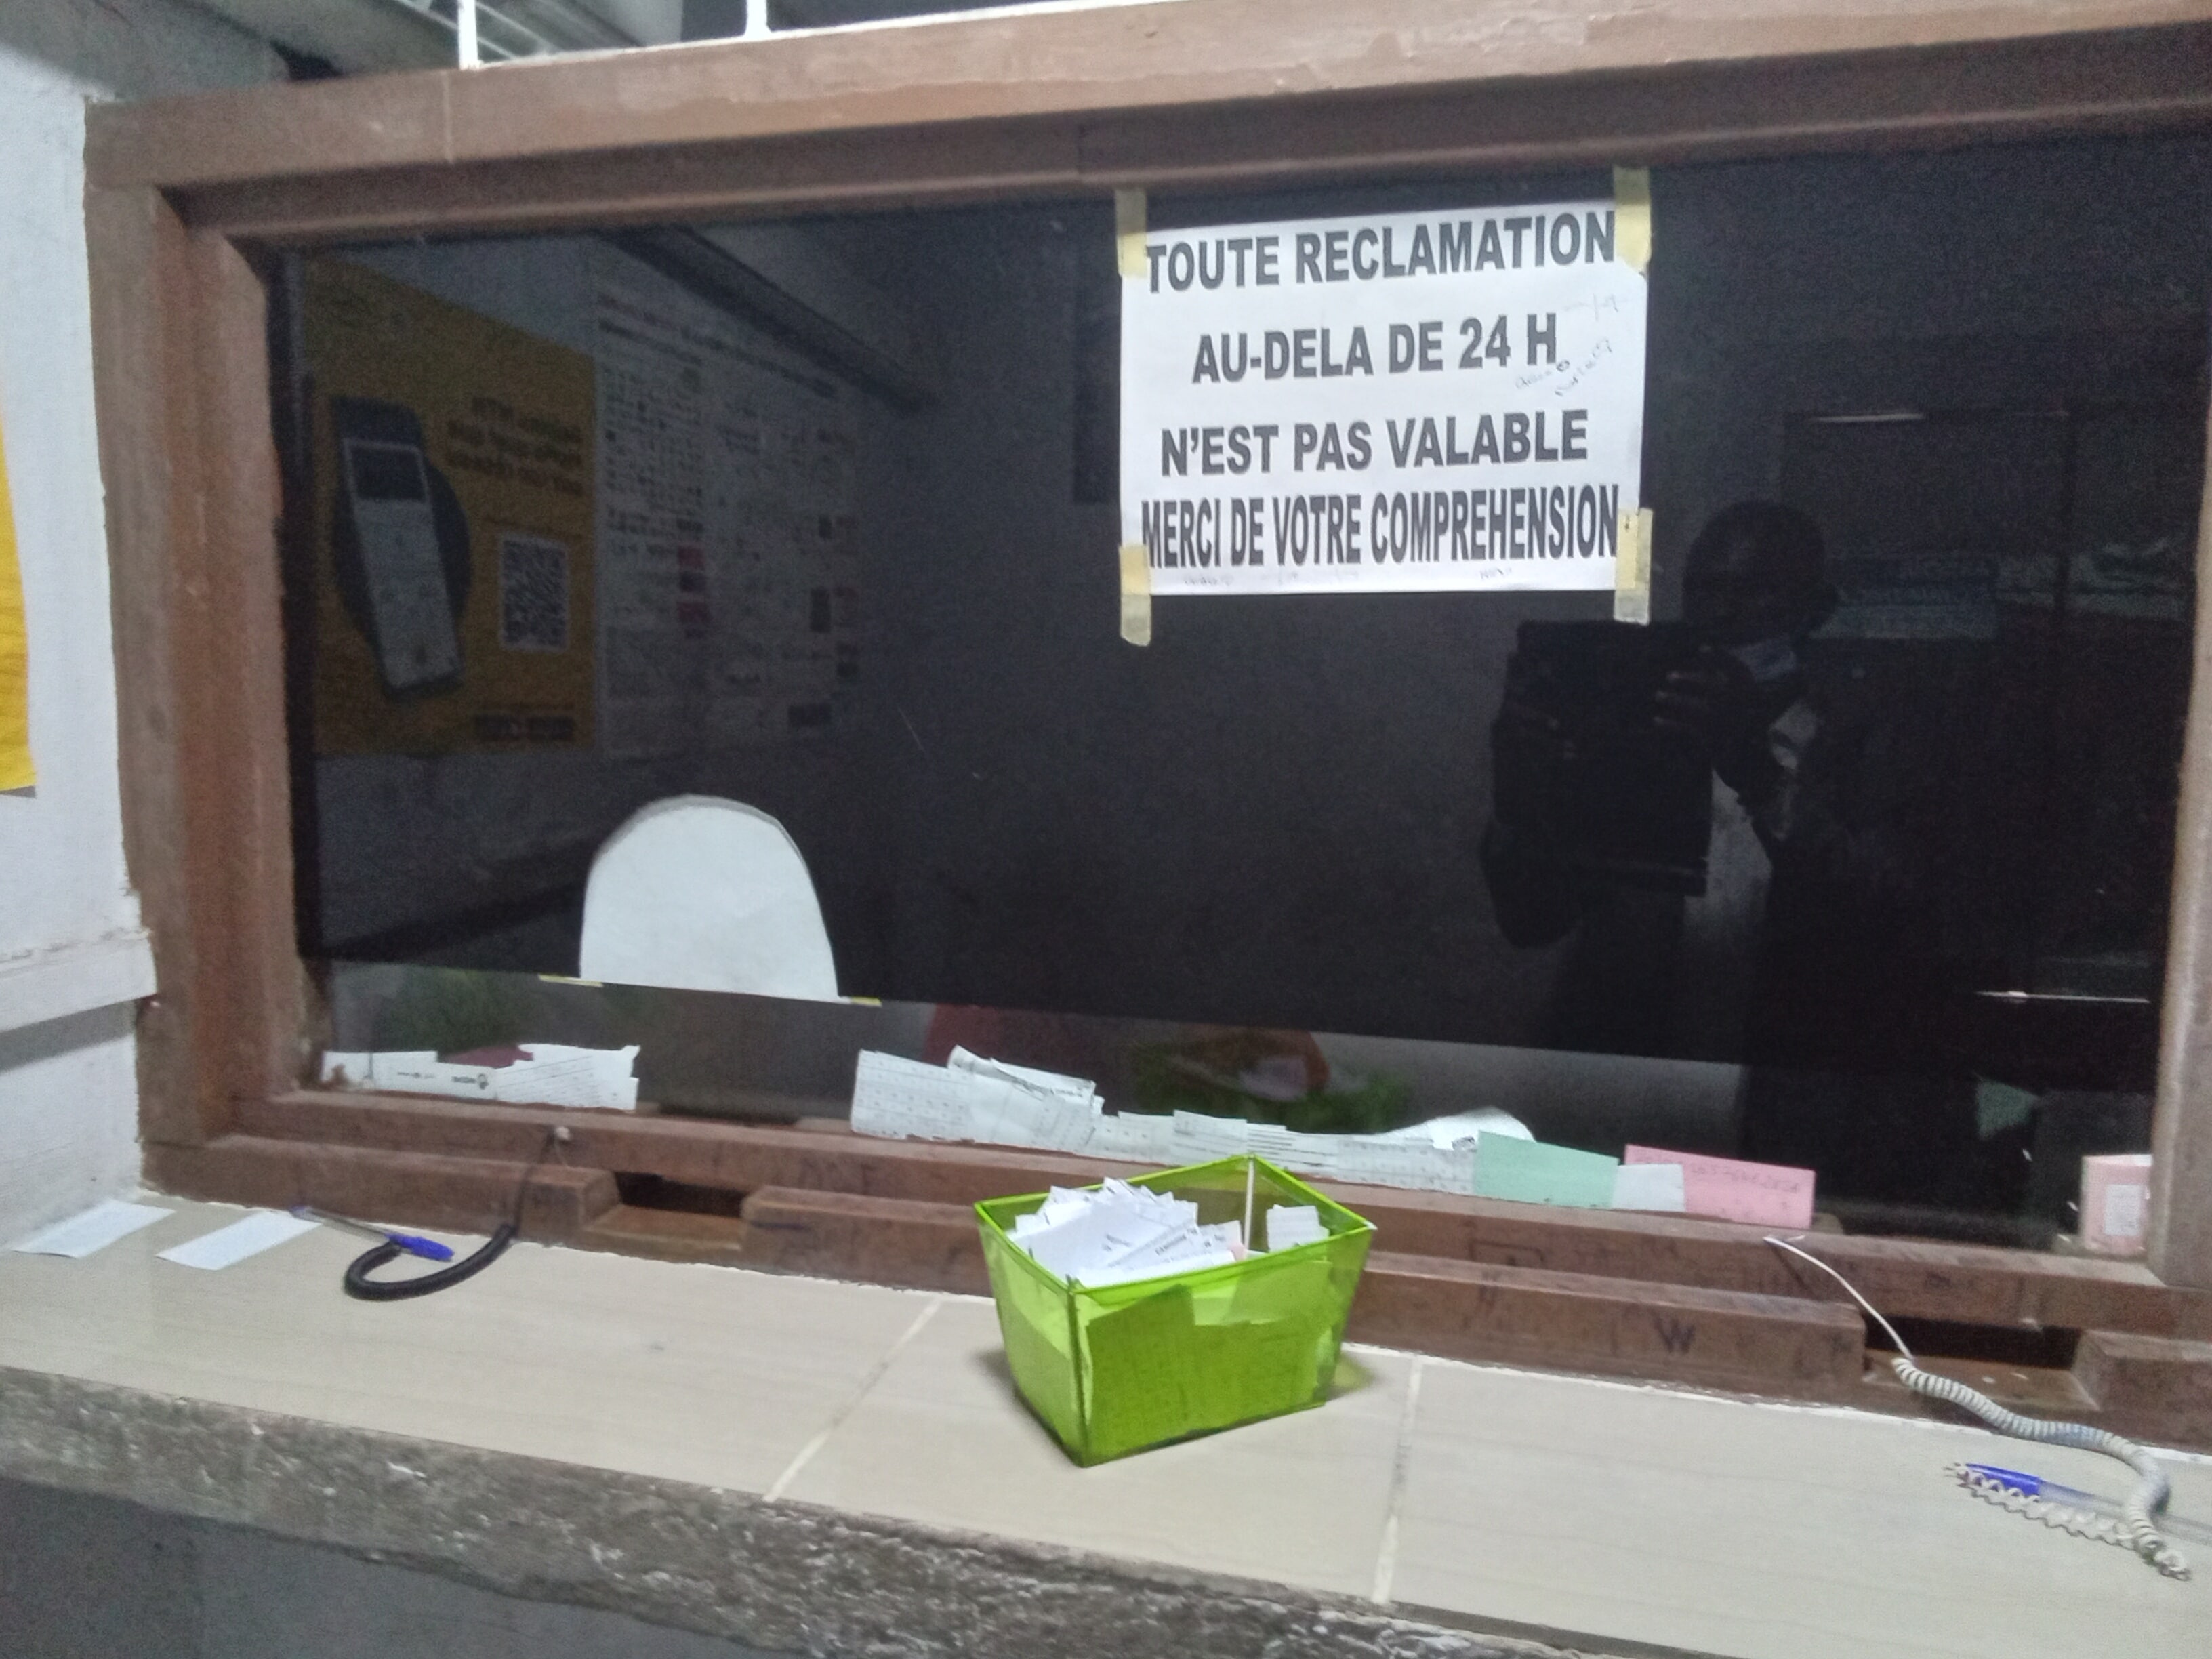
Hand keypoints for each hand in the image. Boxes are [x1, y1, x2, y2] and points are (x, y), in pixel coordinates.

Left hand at [1655, 649, 1784, 799]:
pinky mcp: (1714, 741)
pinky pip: (1686, 728)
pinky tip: (1657, 720)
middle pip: (1711, 686)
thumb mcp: (1750, 708)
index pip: (1737, 668)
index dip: (1720, 656)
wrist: (1754, 767)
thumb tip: (1710, 670)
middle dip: (1689, 679)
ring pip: (1695, 707)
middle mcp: (1741, 706)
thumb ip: (1734, 689)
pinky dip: (1670, 724)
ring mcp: (1727, 723)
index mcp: (1753, 695)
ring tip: (1658, 695)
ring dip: (1675, 700)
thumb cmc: (1750, 734)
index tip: (1702, 648)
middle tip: (1670, 676)